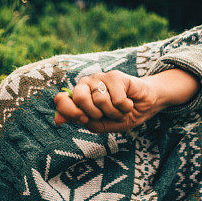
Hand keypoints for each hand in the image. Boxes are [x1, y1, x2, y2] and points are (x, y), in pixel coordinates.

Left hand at [54, 69, 196, 132]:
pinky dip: (124, 107)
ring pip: (100, 100)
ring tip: (119, 109)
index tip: (83, 119)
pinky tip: (128, 102)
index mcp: (78, 96)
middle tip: (105, 114)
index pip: (61, 99)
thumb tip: (57, 120)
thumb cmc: (119, 115)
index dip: (70, 112)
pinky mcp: (116, 76)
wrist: (144, 107)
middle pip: (79, 98)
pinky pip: (117, 99)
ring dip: (114, 112)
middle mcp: (86, 83)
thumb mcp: (98, 124)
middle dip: (95, 113)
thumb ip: (78, 121)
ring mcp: (100, 77)